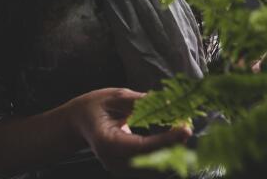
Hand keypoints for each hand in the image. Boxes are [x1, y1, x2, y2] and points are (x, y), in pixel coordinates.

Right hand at [68, 87, 191, 175]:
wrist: (78, 123)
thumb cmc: (94, 107)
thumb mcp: (115, 96)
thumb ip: (140, 101)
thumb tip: (167, 102)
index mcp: (108, 143)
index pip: (142, 146)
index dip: (166, 140)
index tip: (185, 129)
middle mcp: (114, 162)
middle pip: (151, 159)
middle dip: (173, 144)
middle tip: (187, 125)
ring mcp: (120, 169)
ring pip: (153, 165)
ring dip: (171, 149)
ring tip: (181, 128)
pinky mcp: (127, 170)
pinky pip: (150, 163)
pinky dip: (164, 151)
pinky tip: (172, 137)